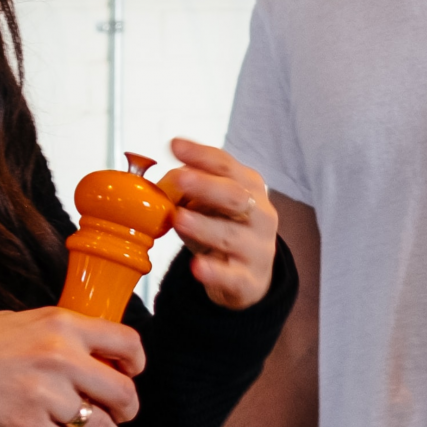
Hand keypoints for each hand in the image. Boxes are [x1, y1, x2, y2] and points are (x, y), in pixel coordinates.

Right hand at [0, 309, 145, 426]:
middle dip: (126, 411)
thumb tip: (91, 359)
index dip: (136, 365)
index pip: (127, 343)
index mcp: (62, 323)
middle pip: (123, 393)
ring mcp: (43, 393)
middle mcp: (60, 356)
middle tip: (116, 416)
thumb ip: (60, 337)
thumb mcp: (26, 321)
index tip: (129, 375)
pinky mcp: (25, 426)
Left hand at [158, 138, 279, 310]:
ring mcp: (257, 248)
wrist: (250, 277)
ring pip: (232, 236)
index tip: (175, 145)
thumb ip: (191, 188)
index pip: (226, 166)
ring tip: (180, 219)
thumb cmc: (225, 230)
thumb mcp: (211, 205)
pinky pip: (233, 276)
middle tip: (180, 178)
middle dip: (207, 186)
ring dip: (204, 226)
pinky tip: (198, 267)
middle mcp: (260, 215)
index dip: (201, 155)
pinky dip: (215, 271)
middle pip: (235, 196)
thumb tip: (167, 176)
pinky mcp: (249, 280)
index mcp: (249, 188)